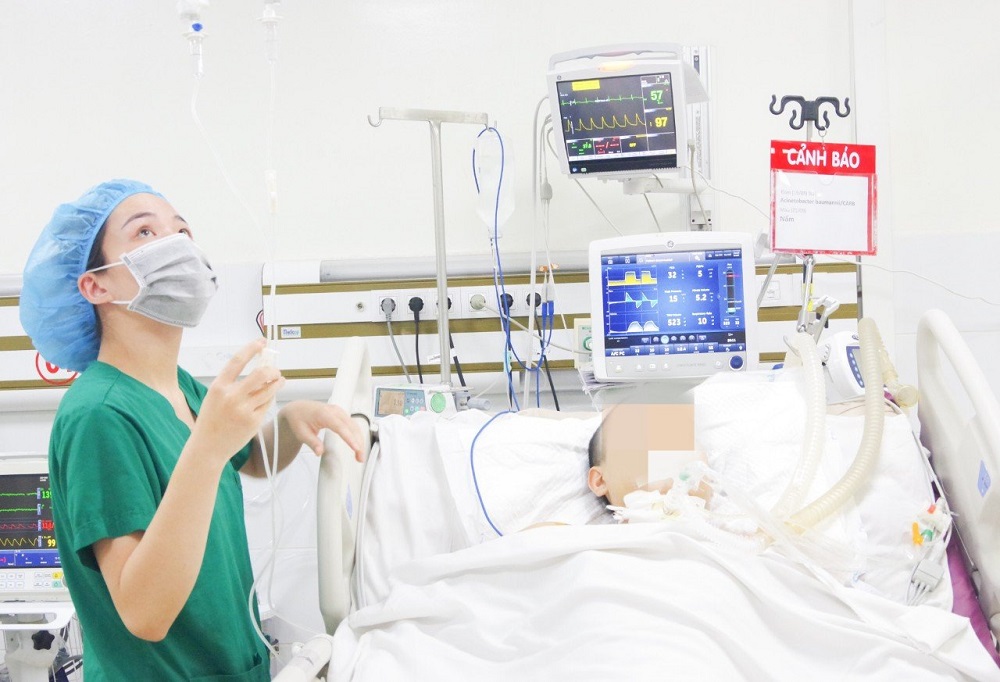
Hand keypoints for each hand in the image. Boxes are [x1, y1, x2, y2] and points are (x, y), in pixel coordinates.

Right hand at [191, 339, 284, 467]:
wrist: (208, 447)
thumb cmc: (211, 419)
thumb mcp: (215, 397)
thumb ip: (232, 383)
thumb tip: (257, 366)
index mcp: (218, 387)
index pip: (238, 361)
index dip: (252, 348)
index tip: (262, 342)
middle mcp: (231, 397)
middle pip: (261, 374)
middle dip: (272, 369)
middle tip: (275, 370)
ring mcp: (244, 410)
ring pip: (269, 389)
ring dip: (278, 382)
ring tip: (279, 380)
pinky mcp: (254, 421)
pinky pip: (268, 404)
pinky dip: (271, 397)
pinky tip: (270, 396)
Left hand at [278, 400, 365, 461]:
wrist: (297, 409)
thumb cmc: (299, 419)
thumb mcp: (301, 433)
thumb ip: (312, 443)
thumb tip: (320, 452)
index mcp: (324, 414)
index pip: (340, 427)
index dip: (349, 438)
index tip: (356, 448)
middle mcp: (334, 411)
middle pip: (351, 427)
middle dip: (358, 442)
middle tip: (360, 458)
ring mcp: (340, 412)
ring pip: (355, 426)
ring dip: (359, 440)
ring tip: (360, 456)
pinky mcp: (342, 415)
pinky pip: (353, 425)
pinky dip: (357, 436)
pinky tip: (358, 446)